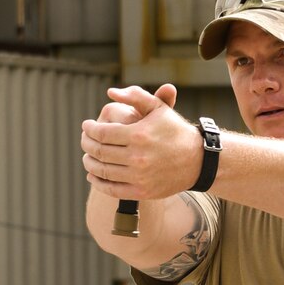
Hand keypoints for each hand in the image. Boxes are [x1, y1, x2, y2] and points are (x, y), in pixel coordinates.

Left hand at [81, 84, 201, 199]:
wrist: (197, 160)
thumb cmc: (175, 131)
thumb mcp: (159, 108)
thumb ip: (135, 96)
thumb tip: (110, 92)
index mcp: (139, 135)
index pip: (102, 133)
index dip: (90, 129)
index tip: (86, 126)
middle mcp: (138, 157)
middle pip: (99, 152)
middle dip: (87, 144)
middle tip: (85, 139)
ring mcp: (139, 177)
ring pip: (102, 171)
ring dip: (89, 162)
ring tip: (88, 155)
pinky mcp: (141, 192)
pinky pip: (111, 189)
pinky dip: (97, 182)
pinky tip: (93, 175)